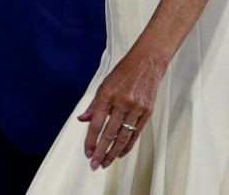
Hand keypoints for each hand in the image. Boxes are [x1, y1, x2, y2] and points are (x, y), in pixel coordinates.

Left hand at [77, 47, 165, 169]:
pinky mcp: (147, 112)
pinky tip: (120, 153)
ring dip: (113, 152)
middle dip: (101, 151)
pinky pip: (136, 133)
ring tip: (106, 163)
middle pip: (109, 133)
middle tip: (94, 164)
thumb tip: (82, 120)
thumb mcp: (104, 85)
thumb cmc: (123, 73)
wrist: (146, 63)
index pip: (97, 123)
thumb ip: (94, 105)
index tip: (87, 152)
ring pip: (123, 136)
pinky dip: (128, 145)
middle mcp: (122, 102)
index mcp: (108, 95)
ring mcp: (136, 108)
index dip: (91, 140)